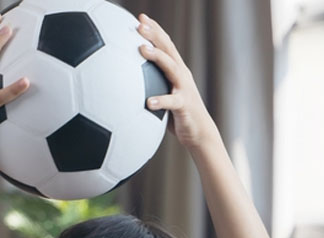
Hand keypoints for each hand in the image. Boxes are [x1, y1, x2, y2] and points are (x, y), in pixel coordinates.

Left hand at [137, 14, 218, 149]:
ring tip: (142, 50)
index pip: (165, 44)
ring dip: (157, 57)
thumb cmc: (178, 115)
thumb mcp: (164, 95)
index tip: (140, 17)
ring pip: (171, 68)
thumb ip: (150, 85)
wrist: (199, 133)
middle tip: (139, 24)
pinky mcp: (184, 105)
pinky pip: (172, 102)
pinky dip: (161, 101)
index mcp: (176, 70)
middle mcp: (181, 74)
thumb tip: (123, 81)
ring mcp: (184, 88)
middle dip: (154, 34)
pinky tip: (149, 102)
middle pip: (168, 49)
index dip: (154, 29)